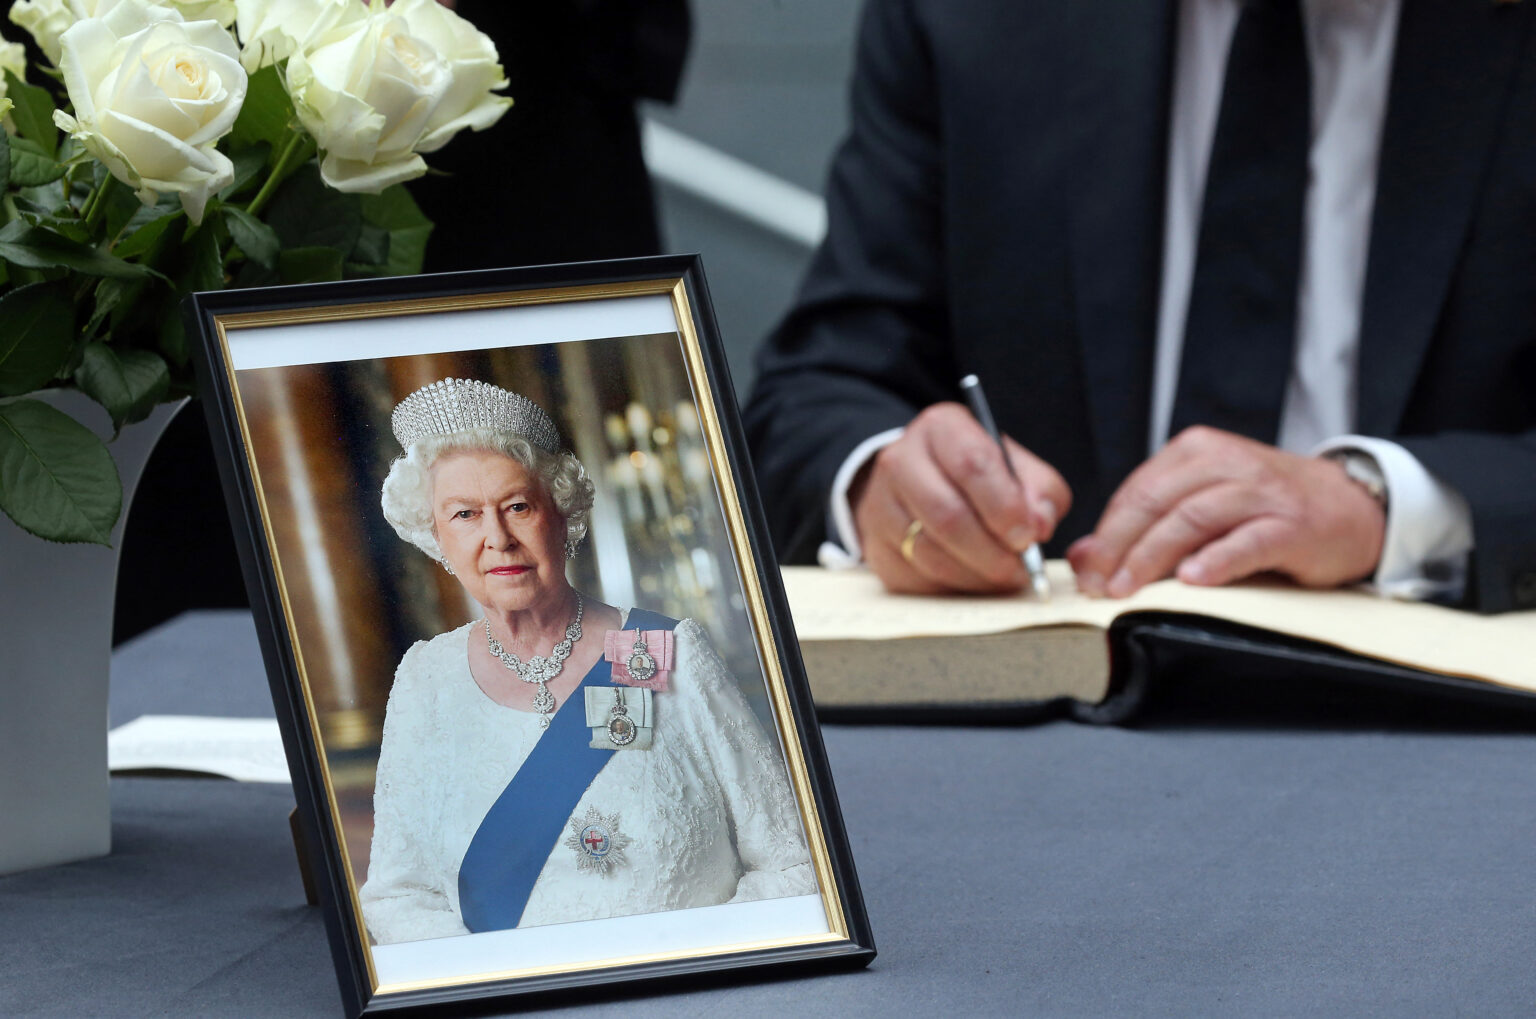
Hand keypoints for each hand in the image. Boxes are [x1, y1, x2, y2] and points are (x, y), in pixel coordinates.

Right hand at [851, 403, 1071, 593]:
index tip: (1028, 536)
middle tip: (1020, 568)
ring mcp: (880, 506)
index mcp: (940, 429)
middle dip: (992, 552)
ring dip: (977, 576)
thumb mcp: (1015, 466)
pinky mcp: (875, 548)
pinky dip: (955, 588)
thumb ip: (1040, 491)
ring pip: (930, 554)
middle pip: (947, 515)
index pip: (972, 465)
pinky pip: (918, 580)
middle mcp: (900, 461)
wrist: (917, 483)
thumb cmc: (975, 475)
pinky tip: (974, 579)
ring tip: (1003, 576)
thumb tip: (1039, 526)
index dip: (1005, 507)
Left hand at [1067, 426, 1385, 596]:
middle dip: (1118, 547)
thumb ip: (1147, 525)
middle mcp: (1228, 463)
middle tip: (1097, 584)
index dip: (1105, 533)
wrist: (1352, 507)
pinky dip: (1216, 560)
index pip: (1137, 491)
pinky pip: (1247, 540)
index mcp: (1199, 451)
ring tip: (1127, 588)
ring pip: (1192, 519)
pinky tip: (1192, 579)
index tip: (1085, 568)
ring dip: (1153, 557)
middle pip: (1157, 503)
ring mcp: (1262, 492)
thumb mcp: (1205, 504)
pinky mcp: (1292, 524)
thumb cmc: (1269, 508)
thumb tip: (1084, 555)